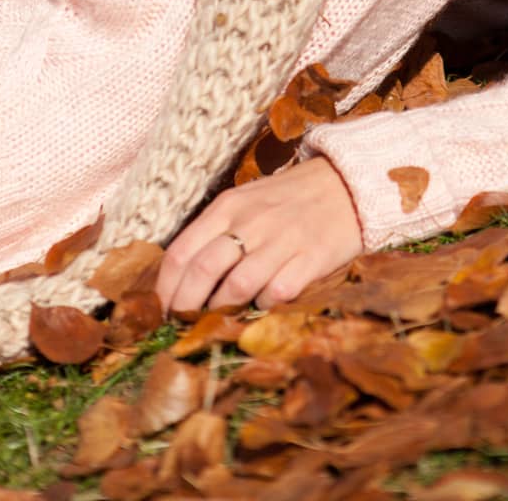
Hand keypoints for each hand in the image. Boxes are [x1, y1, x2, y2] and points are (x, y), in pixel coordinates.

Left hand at [155, 156, 364, 316]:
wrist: (347, 182)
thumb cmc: (288, 198)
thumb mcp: (245, 203)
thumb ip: (215, 234)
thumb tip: (180, 279)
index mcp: (228, 206)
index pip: (181, 252)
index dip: (164, 290)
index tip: (160, 313)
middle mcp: (251, 221)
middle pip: (203, 271)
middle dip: (186, 306)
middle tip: (183, 325)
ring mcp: (282, 239)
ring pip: (237, 286)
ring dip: (223, 310)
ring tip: (221, 318)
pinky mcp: (312, 257)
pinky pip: (277, 292)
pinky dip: (264, 306)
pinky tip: (264, 303)